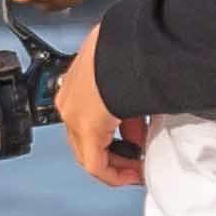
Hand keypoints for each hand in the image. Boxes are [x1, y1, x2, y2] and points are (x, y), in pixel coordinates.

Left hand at [54, 42, 142, 187]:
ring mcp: (74, 113)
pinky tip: (133, 174)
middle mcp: (71, 99)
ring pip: (90, 152)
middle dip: (117, 151)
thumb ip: (130, 97)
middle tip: (138, 157)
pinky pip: (95, 163)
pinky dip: (114, 173)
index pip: (89, 117)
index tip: (134, 142)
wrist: (127, 41)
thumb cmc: (130, 47)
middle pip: (87, 139)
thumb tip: (145, 113)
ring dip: (117, 162)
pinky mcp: (86, 126)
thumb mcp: (129, 71)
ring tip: (138, 167)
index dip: (114, 134)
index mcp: (79, 80)